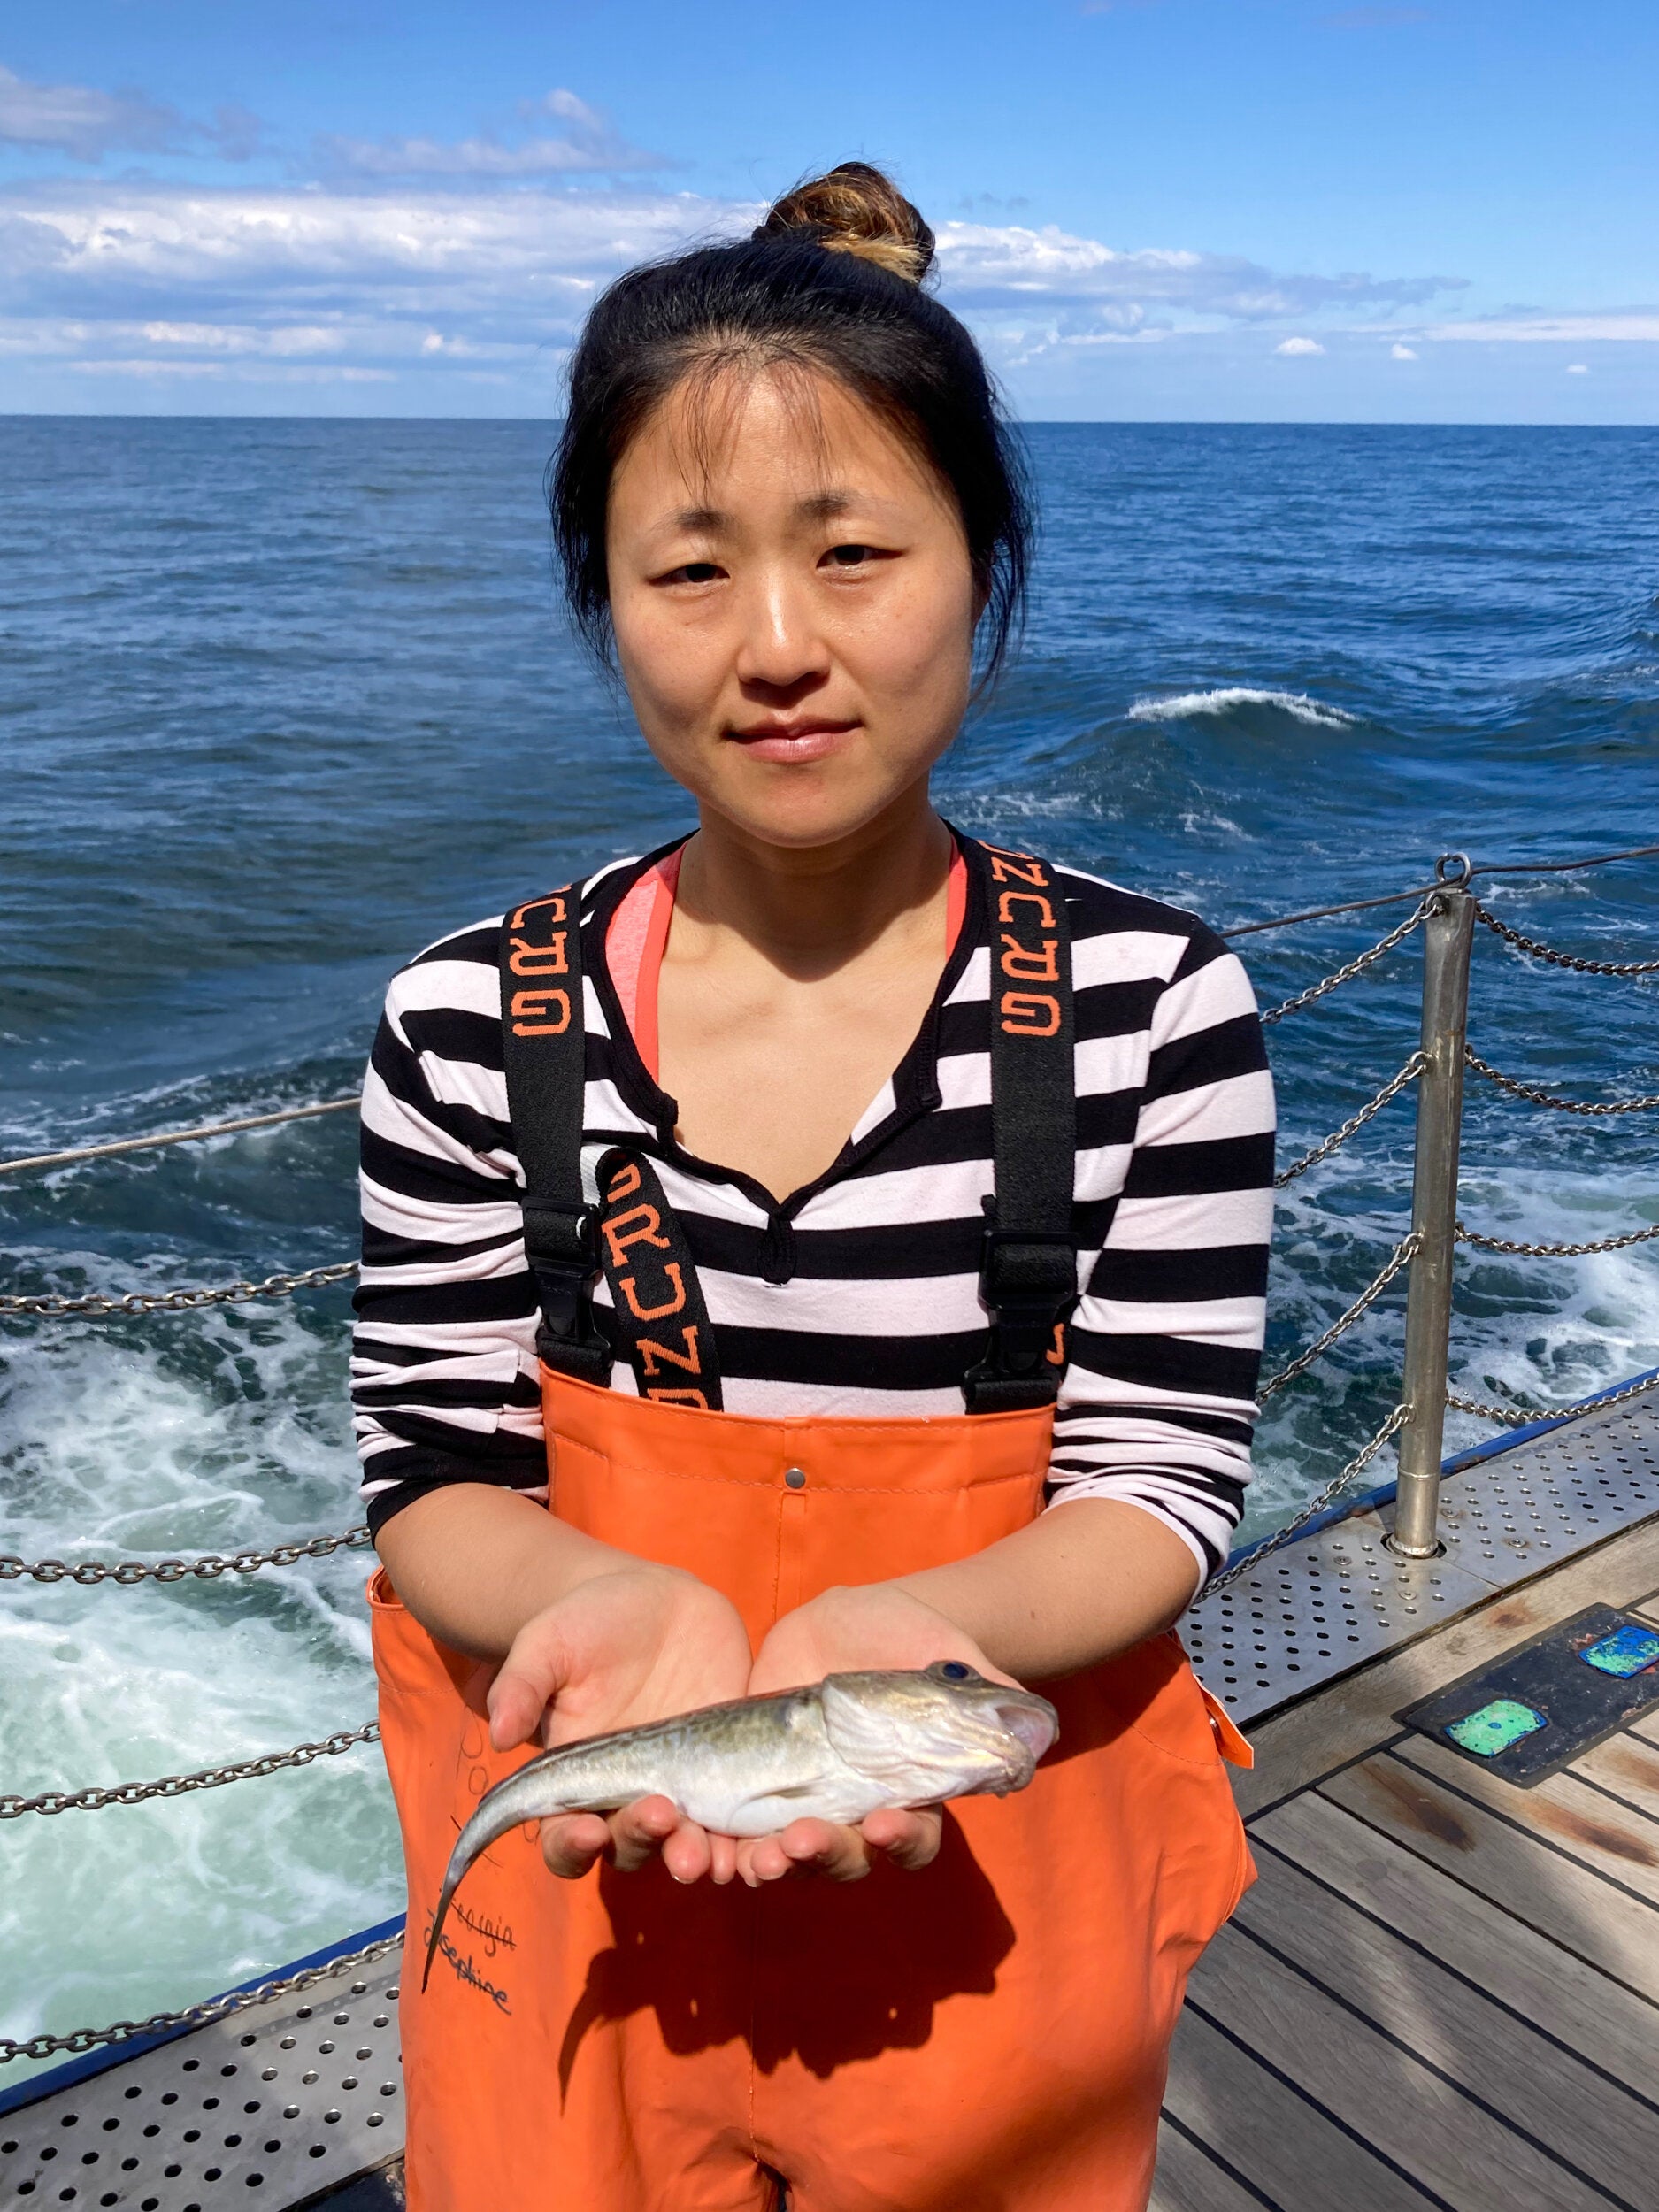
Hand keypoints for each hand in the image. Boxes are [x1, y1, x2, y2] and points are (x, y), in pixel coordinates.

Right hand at [487, 1563, 752, 1884]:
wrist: (653, 1601)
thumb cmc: (585, 1624)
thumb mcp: (547, 1644)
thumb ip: (523, 1685)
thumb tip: (499, 1732)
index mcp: (578, 1783)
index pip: (566, 1839)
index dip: (573, 1845)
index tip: (586, 1828)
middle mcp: (629, 1798)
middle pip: (633, 1849)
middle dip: (647, 1843)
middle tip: (663, 1819)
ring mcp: (685, 1789)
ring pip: (690, 1845)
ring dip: (702, 1857)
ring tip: (715, 1855)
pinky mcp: (734, 1769)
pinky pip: (744, 1816)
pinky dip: (753, 1836)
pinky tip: (767, 1838)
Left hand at [736, 1582, 1018, 1886]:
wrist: (851, 1619)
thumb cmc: (915, 1637)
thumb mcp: (952, 1653)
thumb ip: (989, 1694)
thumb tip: (1035, 1733)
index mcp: (909, 1792)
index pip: (913, 1840)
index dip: (902, 1842)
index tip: (885, 1822)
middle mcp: (855, 1810)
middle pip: (843, 1858)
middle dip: (825, 1855)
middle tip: (801, 1840)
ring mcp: (801, 1799)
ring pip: (784, 1855)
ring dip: (767, 1863)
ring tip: (751, 1857)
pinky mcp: (751, 1780)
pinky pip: (731, 1824)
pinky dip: (716, 1839)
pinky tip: (698, 1835)